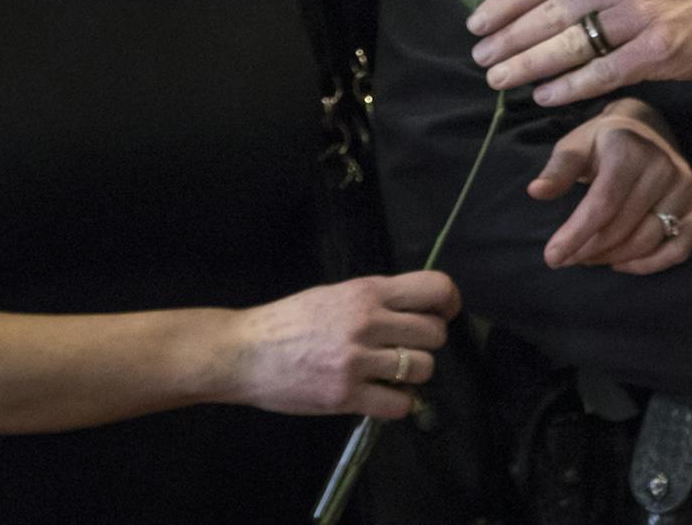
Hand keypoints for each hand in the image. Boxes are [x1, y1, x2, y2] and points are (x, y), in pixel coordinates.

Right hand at [225, 270, 459, 419]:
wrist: (243, 352)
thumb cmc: (287, 321)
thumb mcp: (335, 294)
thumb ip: (375, 299)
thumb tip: (415, 308)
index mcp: (366, 292)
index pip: (434, 287)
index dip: (449, 302)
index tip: (445, 313)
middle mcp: (367, 322)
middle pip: (435, 333)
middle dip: (428, 343)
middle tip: (408, 348)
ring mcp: (356, 361)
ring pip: (422, 368)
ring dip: (414, 374)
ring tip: (392, 373)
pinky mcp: (345, 396)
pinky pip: (399, 404)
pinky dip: (398, 403)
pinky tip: (382, 396)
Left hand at [468, 0, 691, 106]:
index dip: (505, 4)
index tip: (478, 24)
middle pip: (547, 14)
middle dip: (508, 41)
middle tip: (481, 60)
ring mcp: (638, 16)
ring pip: (568, 46)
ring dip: (528, 66)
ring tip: (501, 80)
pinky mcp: (657, 52)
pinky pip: (601, 74)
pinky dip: (569, 87)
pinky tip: (545, 96)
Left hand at [528, 99, 691, 274]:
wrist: (647, 129)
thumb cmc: (603, 143)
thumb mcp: (576, 146)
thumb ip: (558, 170)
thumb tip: (536, 191)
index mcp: (629, 149)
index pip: (603, 204)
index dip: (576, 234)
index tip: (552, 257)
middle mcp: (663, 167)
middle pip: (622, 228)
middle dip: (588, 250)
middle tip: (566, 258)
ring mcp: (685, 187)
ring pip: (646, 242)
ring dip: (612, 258)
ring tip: (588, 257)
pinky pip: (677, 249)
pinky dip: (648, 265)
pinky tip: (621, 263)